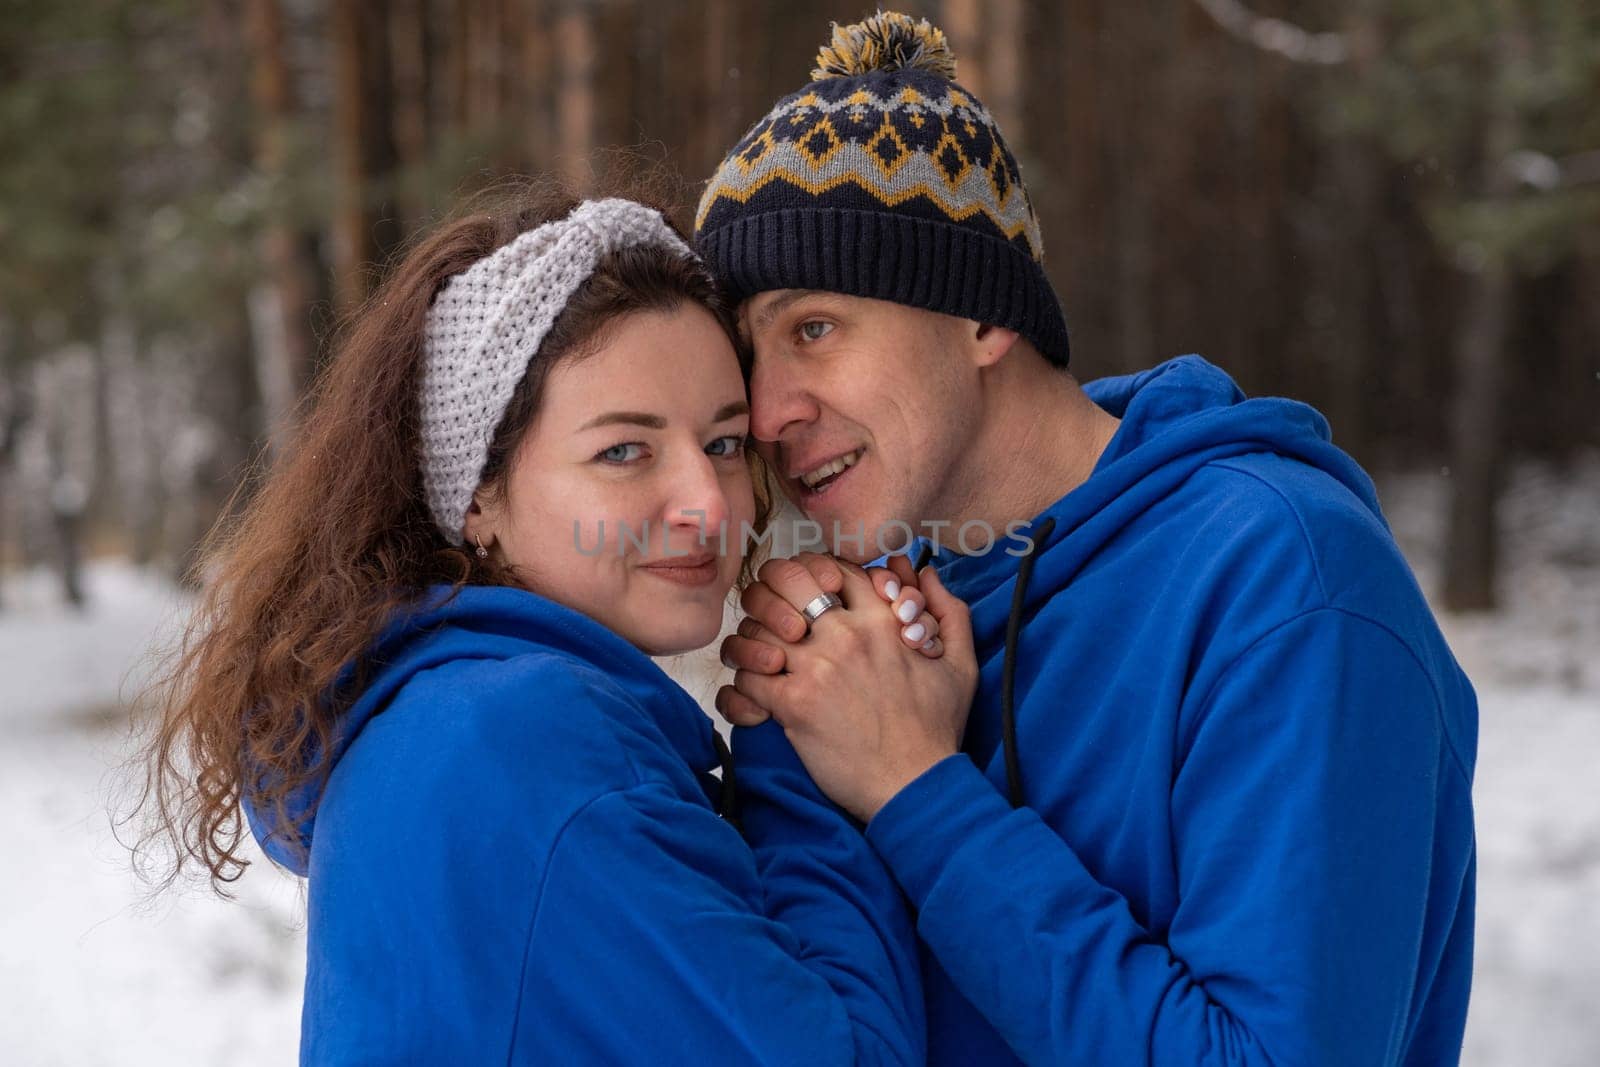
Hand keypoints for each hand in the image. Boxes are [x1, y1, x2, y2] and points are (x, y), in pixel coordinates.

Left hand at [717, 552, 944, 727]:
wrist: (916, 784)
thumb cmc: (936, 729)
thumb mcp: (961, 664)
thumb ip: (949, 611)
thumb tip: (930, 575)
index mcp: (881, 619)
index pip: (831, 567)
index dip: (811, 574)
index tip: (805, 597)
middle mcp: (846, 635)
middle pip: (784, 583)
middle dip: (769, 594)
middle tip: (770, 622)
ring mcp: (817, 667)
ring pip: (756, 629)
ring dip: (751, 643)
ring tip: (759, 663)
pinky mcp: (794, 704)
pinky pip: (746, 678)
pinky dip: (740, 688)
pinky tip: (753, 700)